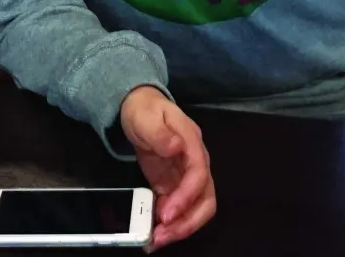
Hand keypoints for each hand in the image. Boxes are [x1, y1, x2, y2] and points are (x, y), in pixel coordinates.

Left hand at [120, 87, 214, 248]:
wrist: (139, 106)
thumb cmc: (144, 109)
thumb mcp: (146, 117)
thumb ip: (160, 132)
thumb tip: (176, 147)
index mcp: (191, 142)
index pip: (199, 174)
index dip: (186, 196)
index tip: (166, 213)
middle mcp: (195, 162)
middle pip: (206, 198)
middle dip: (187, 221)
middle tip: (163, 234)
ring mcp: (186, 176)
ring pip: (196, 209)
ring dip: (180, 227)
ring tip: (157, 237)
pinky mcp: (175, 186)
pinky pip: (180, 210)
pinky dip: (171, 224)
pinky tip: (155, 231)